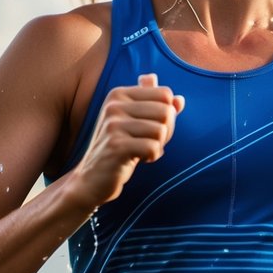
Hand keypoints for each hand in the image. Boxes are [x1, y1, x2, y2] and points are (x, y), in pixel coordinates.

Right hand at [70, 73, 185, 206]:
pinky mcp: (116, 145)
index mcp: (119, 94)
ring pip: (161, 130)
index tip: (150, 127)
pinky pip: (153, 147)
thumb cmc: (119, 149)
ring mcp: (113, 124)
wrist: (92, 178)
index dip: (167, 114)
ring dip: (157, 145)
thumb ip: (157, 108)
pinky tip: (138, 159)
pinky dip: (152, 156)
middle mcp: (114, 105)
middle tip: (147, 142)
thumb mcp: (137, 123)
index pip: (165, 94)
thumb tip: (180, 100)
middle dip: (165, 131)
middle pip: (166, 111)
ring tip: (141, 151)